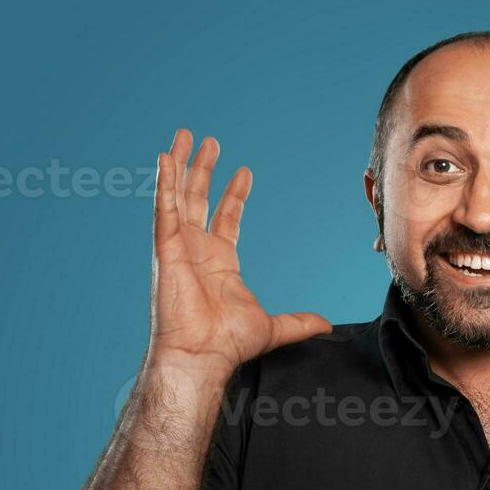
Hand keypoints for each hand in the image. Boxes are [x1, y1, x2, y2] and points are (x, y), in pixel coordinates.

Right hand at [147, 128, 329, 379]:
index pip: (225, 219)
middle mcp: (196, 251)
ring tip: (185, 135)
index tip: (244, 172)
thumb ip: (298, 322)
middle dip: (203, 170)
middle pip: (198, 200)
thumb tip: (325, 324)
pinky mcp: (165, 248)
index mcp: (219, 263)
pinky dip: (164, 182)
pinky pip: (164, 208)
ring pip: (178, 196)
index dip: (233, 195)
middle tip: (209, 142)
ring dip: (182, 166)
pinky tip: (167, 158)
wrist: (203, 354)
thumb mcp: (274, 327)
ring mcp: (179, 247)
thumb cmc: (227, 344)